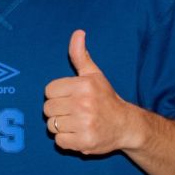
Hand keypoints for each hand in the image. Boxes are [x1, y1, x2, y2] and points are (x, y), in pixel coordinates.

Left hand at [43, 30, 138, 154]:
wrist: (126, 125)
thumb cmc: (106, 98)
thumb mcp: (94, 75)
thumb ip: (81, 55)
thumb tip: (78, 32)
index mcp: (83, 86)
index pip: (49, 91)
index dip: (57, 95)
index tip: (70, 97)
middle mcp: (83, 104)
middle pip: (48, 109)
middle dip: (58, 111)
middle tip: (73, 111)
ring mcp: (84, 124)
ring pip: (52, 126)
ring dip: (61, 126)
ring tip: (76, 123)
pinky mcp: (84, 142)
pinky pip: (59, 141)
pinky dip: (66, 140)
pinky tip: (78, 134)